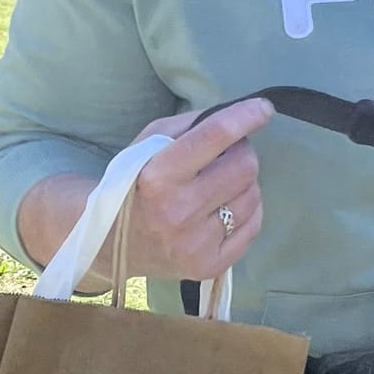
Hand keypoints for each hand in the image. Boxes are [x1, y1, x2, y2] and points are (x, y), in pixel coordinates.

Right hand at [118, 98, 273, 280]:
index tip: (263, 108)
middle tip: (226, 155)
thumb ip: (191, 125)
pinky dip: (246, 211)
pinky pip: (254, 225)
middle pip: (244, 166)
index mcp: (158, 176)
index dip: (246, 117)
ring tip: (219, 185)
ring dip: (243, 183)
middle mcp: (178, 211)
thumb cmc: (133, 183)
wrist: (109, 242)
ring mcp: (195, 243)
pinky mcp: (209, 265)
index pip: (216, 136)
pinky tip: (225, 208)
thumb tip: (241, 115)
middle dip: (241, 153)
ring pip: (253, 195)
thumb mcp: (148, 145)